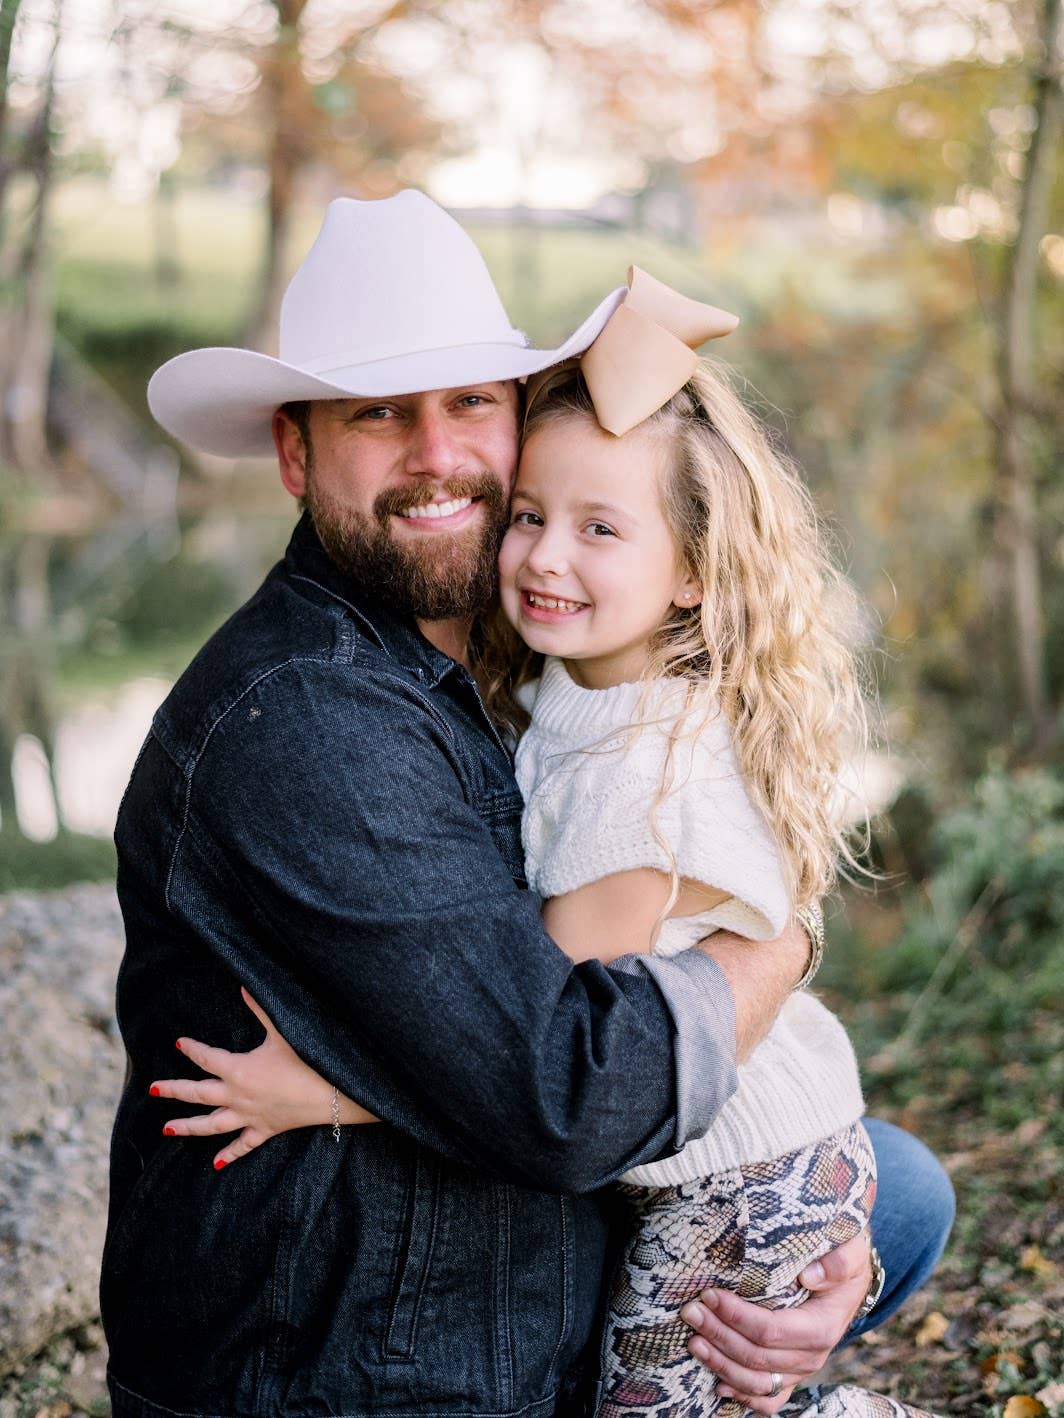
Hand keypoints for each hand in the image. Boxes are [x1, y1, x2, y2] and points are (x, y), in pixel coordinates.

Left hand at [150, 987, 378, 1168]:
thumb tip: (243, 986)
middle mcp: (237, 1096)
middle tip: (153, 1089)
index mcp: (239, 1070)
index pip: (207, 1058)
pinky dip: (229, 1154)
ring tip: (167, 1129)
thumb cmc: (307, 1061)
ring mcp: (249, 1116)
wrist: (332, 1095)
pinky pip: (243, 1145)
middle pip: (198, 1094)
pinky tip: (216, 1164)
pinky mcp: (264, 1130)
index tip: (179, 1043)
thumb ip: (260, 1009)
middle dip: (174, 1091)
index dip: (192, 1049)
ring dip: (188, 1127)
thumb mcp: (282, 1031)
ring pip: (212, 1125)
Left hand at [679, 1232, 873, 1413]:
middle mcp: (810, 1356)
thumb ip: (837, 1262)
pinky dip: (741, 1395)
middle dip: (719, 1335)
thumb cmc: (843, 1262)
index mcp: (820, 1328)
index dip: (737, 1316)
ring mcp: (799, 1371)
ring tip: (693, 1343)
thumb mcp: (849, 1252)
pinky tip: (717, 1384)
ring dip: (721, 1364)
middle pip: (757, 1356)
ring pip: (756, 1381)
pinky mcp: (791, 1376)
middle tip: (691, 1313)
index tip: (710, 1295)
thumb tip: (809, 1275)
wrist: (850, 1283)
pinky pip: (768, 1399)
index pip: (771, 1330)